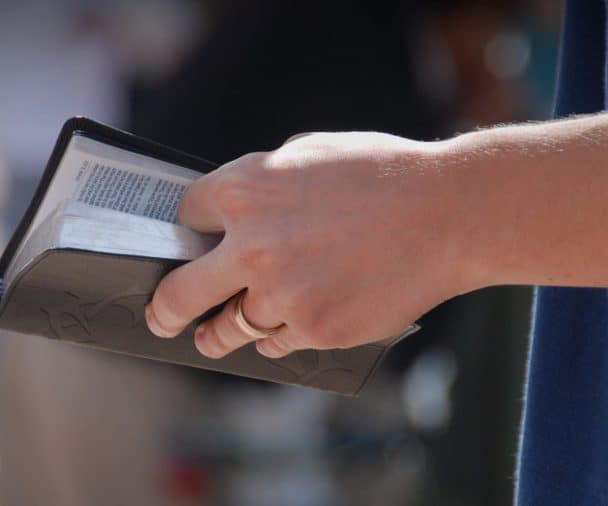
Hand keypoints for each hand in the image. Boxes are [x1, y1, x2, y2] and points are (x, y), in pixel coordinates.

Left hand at [145, 132, 474, 358]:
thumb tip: (239, 208)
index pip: (185, 216)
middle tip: (161, 318)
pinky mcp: (315, 329)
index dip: (190, 230)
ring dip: (221, 331)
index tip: (191, 244)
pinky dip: (278, 335)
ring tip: (212, 337)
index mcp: (244, 190)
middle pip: (180, 291)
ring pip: (230, 326)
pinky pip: (277, 342)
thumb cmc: (384, 175)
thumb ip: (264, 181)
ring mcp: (282, 294)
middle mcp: (252, 246)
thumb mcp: (311, 153)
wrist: (446, 215)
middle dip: (165, 309)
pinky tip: (285, 326)